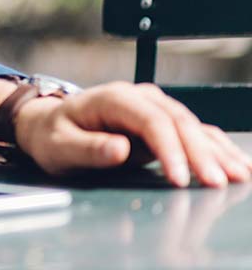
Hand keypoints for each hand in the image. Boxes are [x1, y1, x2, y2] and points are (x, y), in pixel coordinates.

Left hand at [14, 81, 251, 186]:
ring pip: (193, 127)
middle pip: (178, 122)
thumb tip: (120, 149)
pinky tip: (236, 164)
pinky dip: (216, 148)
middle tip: (217, 183)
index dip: (170, 149)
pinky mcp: (162, 123)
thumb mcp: (59, 146)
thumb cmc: (52, 135)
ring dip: (217, 151)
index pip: (151, 121)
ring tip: (239, 176)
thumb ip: (88, 148)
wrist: (48, 125)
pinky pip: (194, 133)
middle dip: (201, 154)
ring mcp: (153, 108)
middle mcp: (139, 98)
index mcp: (114, 98)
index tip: (181, 178)